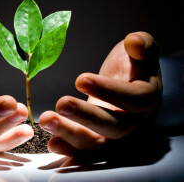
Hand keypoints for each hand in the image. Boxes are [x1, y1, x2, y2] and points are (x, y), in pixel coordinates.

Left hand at [39, 32, 161, 155]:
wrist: (126, 84)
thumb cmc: (132, 66)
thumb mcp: (141, 49)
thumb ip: (143, 45)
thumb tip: (135, 43)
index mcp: (147, 97)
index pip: (133, 98)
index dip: (109, 90)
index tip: (81, 79)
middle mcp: (133, 121)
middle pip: (114, 127)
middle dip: (86, 116)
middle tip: (61, 104)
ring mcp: (114, 135)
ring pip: (97, 143)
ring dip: (70, 134)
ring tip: (47, 120)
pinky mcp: (98, 140)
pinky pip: (85, 151)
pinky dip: (69, 149)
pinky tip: (52, 142)